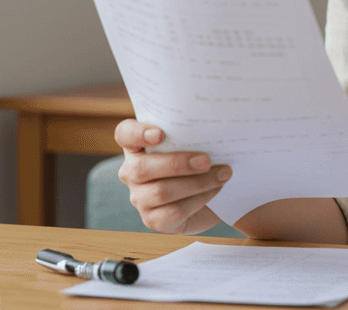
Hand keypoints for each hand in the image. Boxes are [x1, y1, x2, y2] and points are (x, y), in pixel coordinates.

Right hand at [114, 119, 232, 234]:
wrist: (210, 197)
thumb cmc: (199, 162)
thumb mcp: (193, 143)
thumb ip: (193, 133)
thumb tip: (214, 127)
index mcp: (137, 145)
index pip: (125, 134)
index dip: (137, 133)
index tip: (160, 134)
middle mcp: (132, 171)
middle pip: (142, 167)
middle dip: (177, 164)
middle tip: (206, 160)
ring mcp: (139, 198)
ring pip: (161, 192)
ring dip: (197, 183)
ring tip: (223, 174)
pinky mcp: (153, 220)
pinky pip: (174, 212)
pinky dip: (200, 199)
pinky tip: (216, 191)